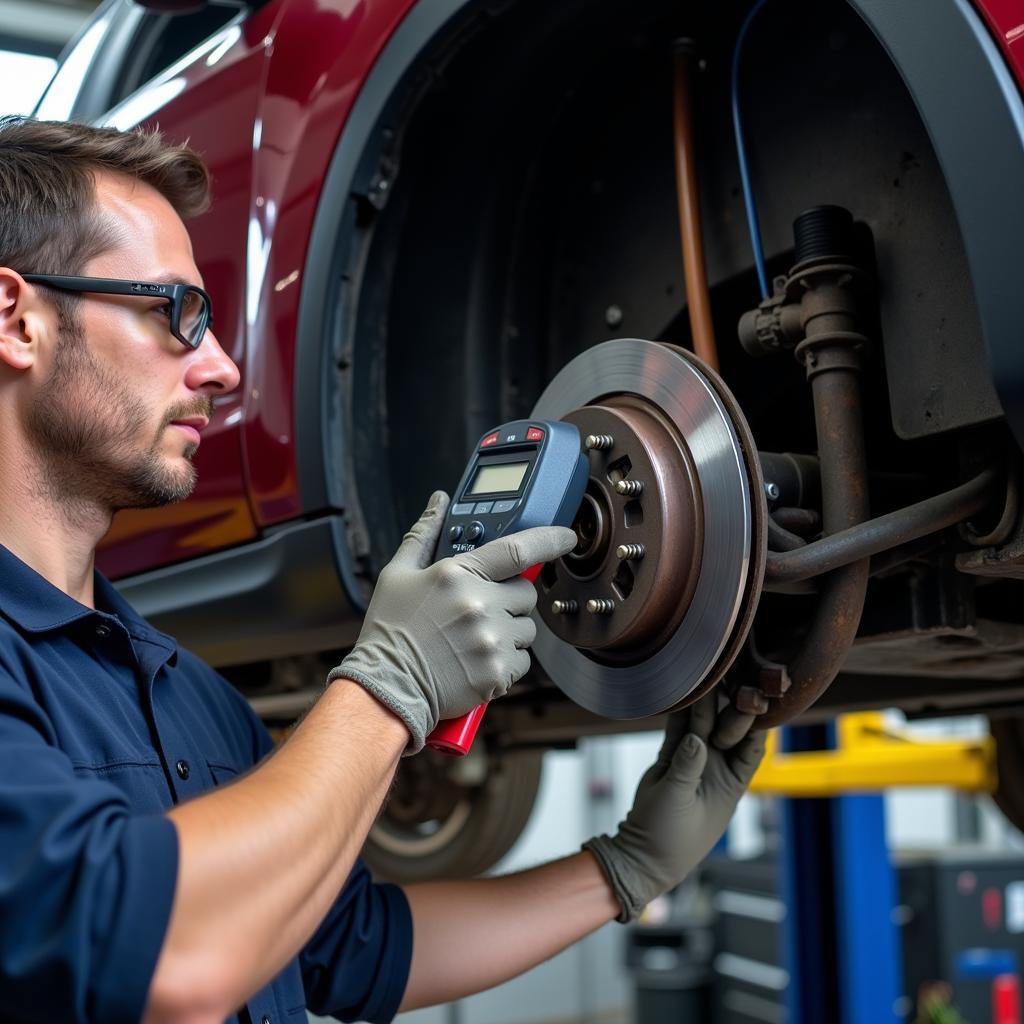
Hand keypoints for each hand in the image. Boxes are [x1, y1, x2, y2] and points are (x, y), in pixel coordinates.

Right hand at [329, 491, 576, 751]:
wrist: (385, 688)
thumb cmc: (390, 633)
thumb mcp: (397, 574)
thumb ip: (423, 534)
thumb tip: (437, 503)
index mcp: (458, 575)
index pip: (517, 548)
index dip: (549, 539)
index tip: (566, 537)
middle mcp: (479, 605)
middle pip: (525, 593)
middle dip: (509, 599)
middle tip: (481, 610)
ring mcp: (491, 640)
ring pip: (527, 629)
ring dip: (509, 631)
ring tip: (474, 639)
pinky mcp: (498, 672)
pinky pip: (523, 661)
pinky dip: (506, 662)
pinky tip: (477, 660)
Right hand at [583, 693, 764, 921]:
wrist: (640, 853)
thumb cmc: (671, 837)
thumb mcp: (680, 801)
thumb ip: (688, 767)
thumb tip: (696, 736)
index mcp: (731, 783)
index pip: (753, 746)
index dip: (756, 722)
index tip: (757, 696)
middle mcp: (716, 768)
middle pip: (727, 729)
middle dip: (729, 705)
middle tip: (730, 676)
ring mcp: (694, 762)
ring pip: (701, 726)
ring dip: (703, 704)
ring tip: (705, 675)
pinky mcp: (670, 760)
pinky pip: (677, 732)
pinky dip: (678, 714)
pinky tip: (681, 691)